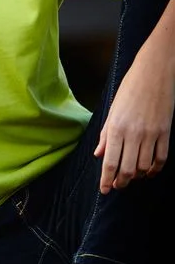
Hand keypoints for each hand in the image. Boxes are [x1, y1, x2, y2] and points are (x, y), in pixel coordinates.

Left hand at [95, 40, 174, 193]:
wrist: (154, 72)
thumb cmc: (129, 89)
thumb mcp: (112, 110)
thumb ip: (105, 135)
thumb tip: (99, 154)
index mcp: (116, 128)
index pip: (110, 162)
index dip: (106, 180)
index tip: (104, 190)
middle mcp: (133, 134)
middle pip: (127, 170)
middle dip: (121, 182)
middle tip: (117, 185)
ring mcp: (151, 134)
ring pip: (144, 166)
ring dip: (137, 176)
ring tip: (132, 176)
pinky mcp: (165, 132)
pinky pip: (161, 158)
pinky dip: (155, 169)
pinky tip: (149, 170)